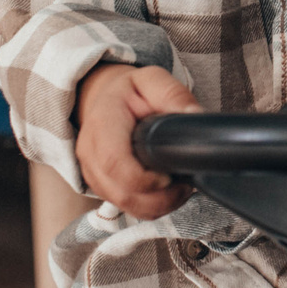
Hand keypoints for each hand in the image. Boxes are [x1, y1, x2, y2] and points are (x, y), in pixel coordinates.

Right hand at [74, 63, 200, 219]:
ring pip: (126, 205)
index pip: (115, 163)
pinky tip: (166, 192)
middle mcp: (90, 153)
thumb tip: (196, 116)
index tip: (170, 176)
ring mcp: (92, 173)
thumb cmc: (130, 92)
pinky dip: (151, 207)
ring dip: (158, 205)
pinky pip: (127, 208)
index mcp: (102, 124)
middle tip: (185, 184)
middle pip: (121, 193)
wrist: (106, 100)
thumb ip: (175, 95)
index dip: (145, 180)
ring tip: (179, 186)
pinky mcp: (101, 187)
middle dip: (160, 198)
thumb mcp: (153, 80)